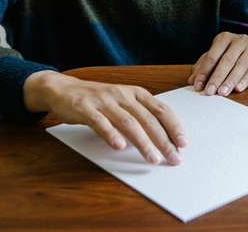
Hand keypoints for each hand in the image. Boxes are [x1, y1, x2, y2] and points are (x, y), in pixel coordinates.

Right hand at [24, 71, 186, 164]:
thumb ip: (139, 117)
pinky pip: (100, 123)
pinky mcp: (86, 109)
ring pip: (128, 123)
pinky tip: (120, 147)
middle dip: (163, 140)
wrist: (64, 89)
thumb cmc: (99, 100)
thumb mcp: (123, 103)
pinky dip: (111, 134)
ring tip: (152, 158)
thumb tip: (161, 139)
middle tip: (173, 157)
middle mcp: (123, 95)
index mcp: (136, 93)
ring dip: (143, 142)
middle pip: (148, 119)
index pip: (161, 109)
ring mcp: (105, 101)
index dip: (174, 126)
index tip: (183, 143)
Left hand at [188, 32, 247, 95]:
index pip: (212, 56)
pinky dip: (245, 80)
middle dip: (217, 78)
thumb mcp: (216, 56)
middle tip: (210, 91)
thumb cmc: (232, 53)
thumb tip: (192, 81)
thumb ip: (203, 67)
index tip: (198, 86)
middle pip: (226, 61)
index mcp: (224, 38)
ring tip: (222, 93)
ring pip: (240, 66)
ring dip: (230, 81)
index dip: (204, 72)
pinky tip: (238, 88)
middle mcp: (239, 40)